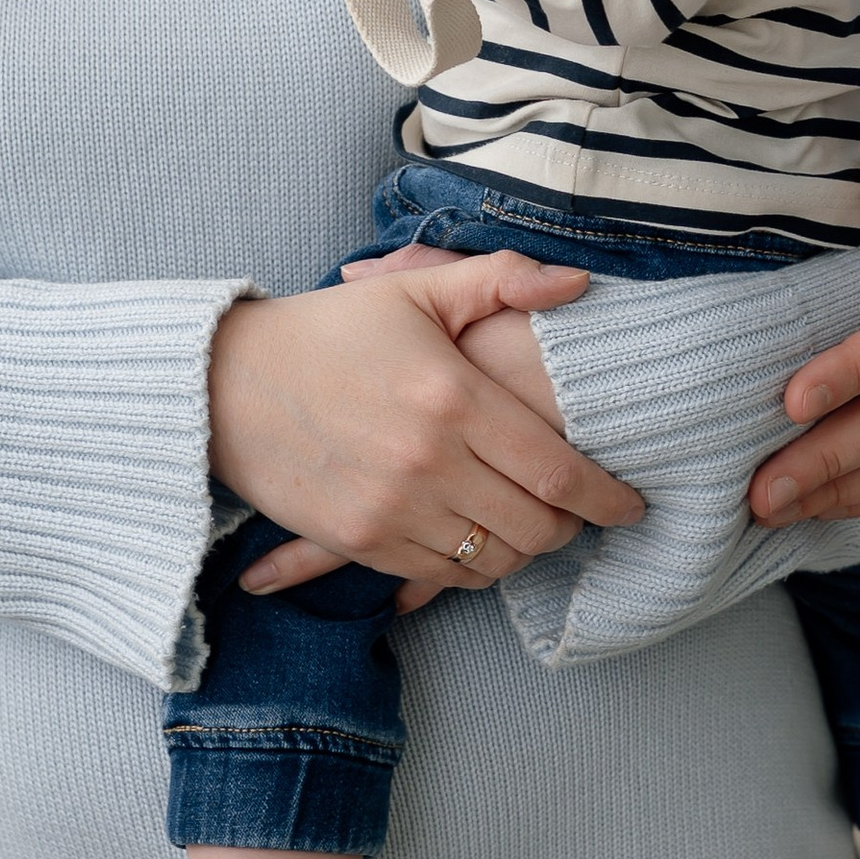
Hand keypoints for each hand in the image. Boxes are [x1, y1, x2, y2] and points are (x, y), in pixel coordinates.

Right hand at [213, 245, 637, 600]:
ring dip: (523, 550)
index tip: (633, 503)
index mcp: (452, 396)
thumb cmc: (331, 329)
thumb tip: (579, 282)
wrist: (227, 382)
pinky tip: (477, 540)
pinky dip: (468, 568)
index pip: (557, 469)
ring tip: (532, 527)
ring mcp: (390, 508)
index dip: (606, 496)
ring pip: (490, 559)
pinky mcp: (357, 540)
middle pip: (534, 525)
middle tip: (582, 515)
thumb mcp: (416, 292)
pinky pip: (437, 577)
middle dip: (571, 528)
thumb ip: (502, 280)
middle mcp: (427, 460)